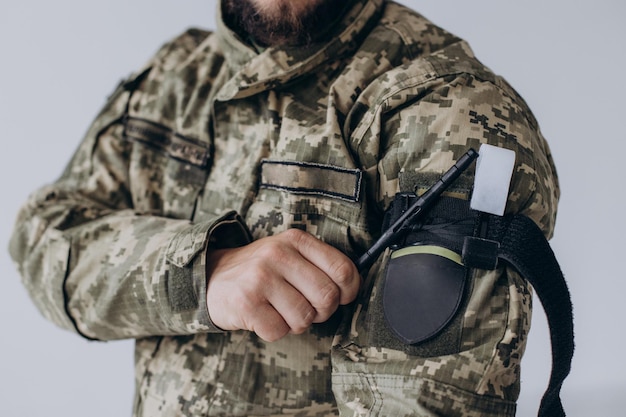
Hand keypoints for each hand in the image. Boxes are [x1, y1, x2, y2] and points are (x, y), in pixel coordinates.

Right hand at [205, 228, 359, 341]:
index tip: (339, 297)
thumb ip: (320, 266)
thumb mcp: (290, 255)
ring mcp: (260, 278)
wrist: (212, 278)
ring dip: (296, 324)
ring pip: (304, 318)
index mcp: (296, 240)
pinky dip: (274, 331)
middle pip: (327, 297)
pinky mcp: (245, 303)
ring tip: (281, 311)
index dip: (348, 291)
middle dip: (321, 312)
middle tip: (305, 308)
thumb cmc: (262, 271)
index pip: (343, 269)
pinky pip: (278, 331)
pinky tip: (263, 316)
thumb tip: (351, 289)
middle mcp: (278, 254)